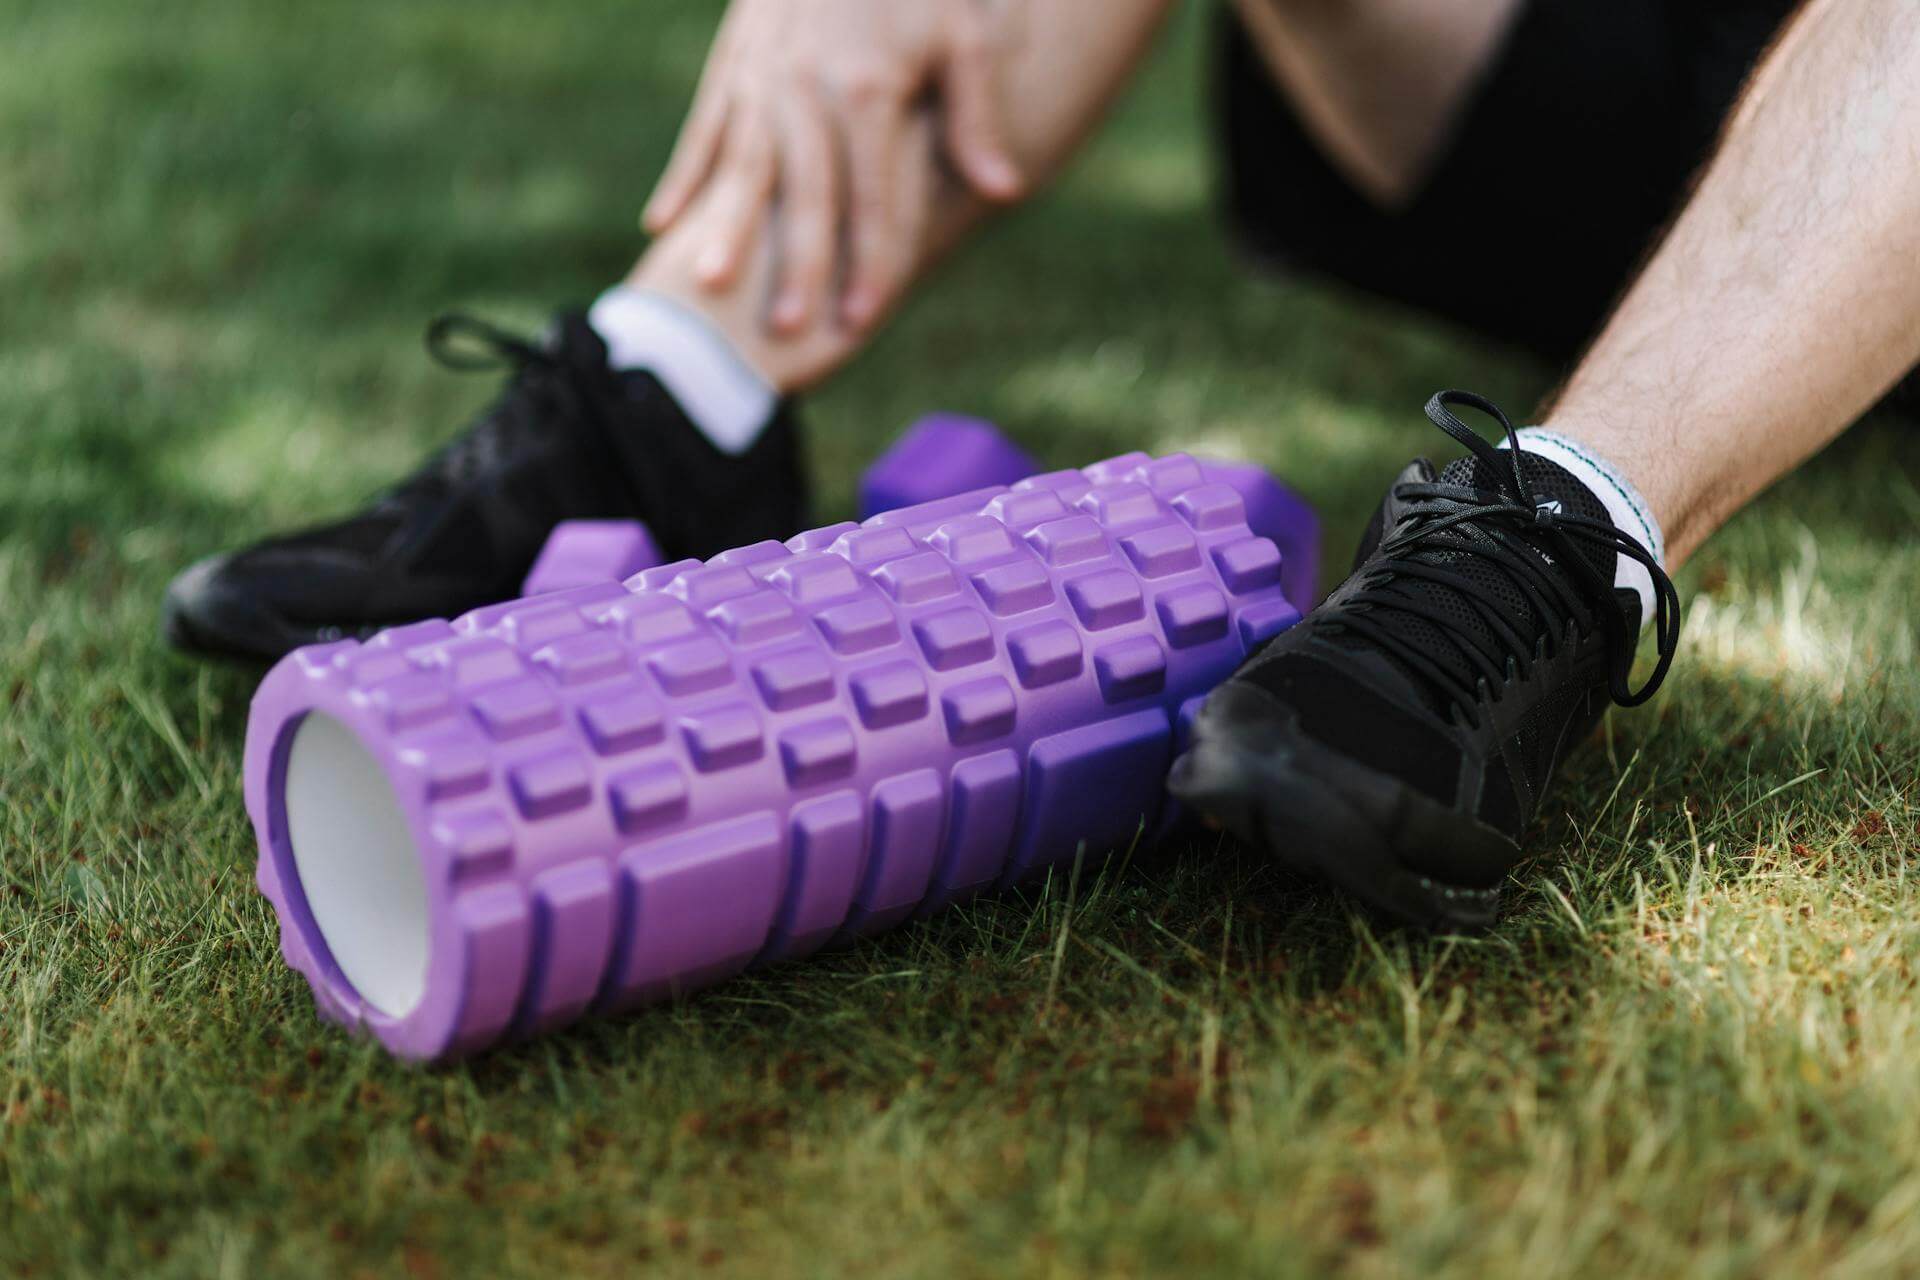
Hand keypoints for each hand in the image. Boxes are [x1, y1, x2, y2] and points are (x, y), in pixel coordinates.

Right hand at [642, 0, 1024, 332]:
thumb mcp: (966, 34)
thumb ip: (977, 116)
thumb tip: (1006, 189)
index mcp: (868, 89)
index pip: (872, 195)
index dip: (869, 259)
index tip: (862, 317)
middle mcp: (808, 89)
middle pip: (806, 193)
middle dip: (798, 263)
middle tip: (788, 328)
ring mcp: (763, 77)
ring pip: (742, 166)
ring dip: (728, 227)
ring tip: (710, 283)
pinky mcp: (734, 64)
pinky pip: (704, 130)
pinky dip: (682, 177)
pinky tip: (661, 227)